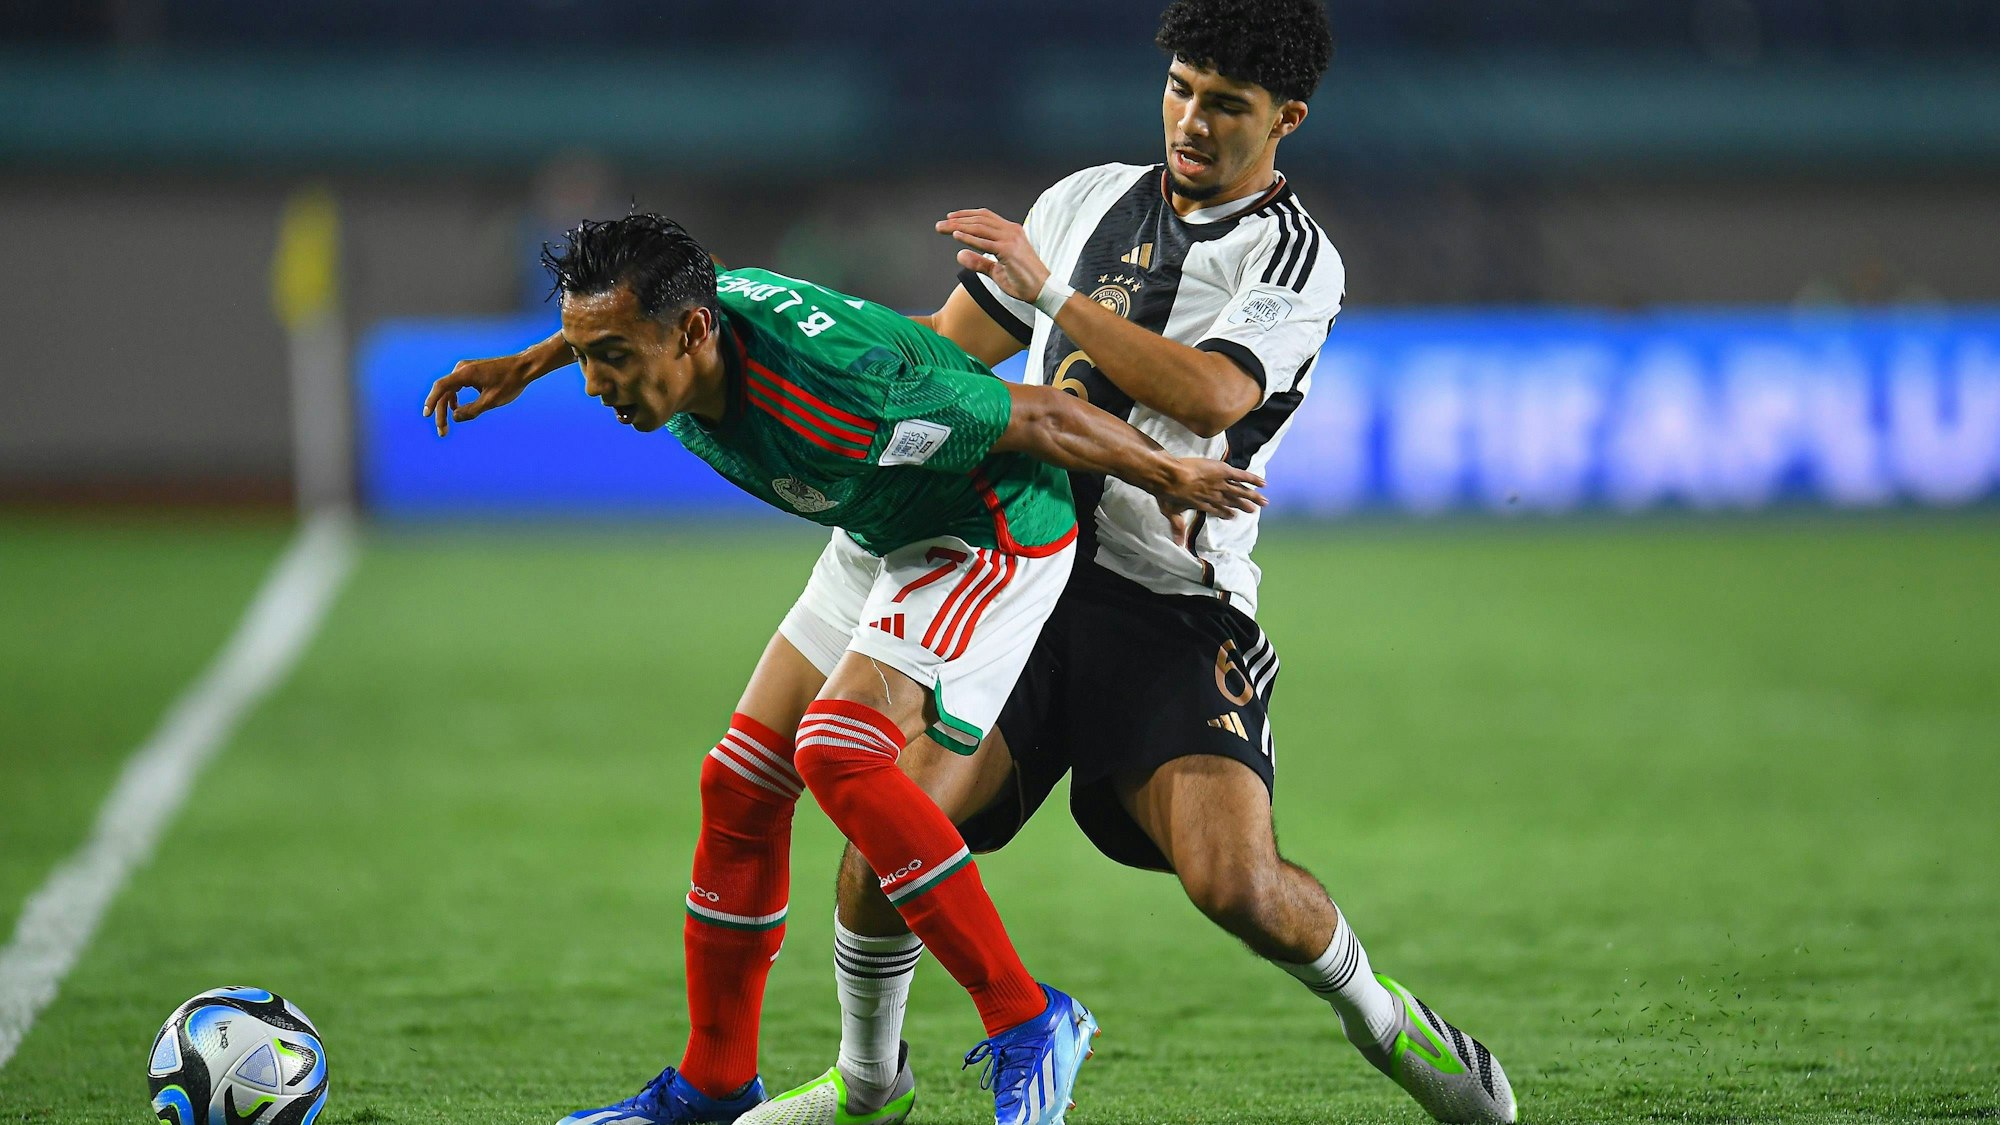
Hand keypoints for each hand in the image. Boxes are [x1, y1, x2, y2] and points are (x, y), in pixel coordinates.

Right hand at [422, 351, 542, 435]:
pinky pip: (457, 386)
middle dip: (442, 413)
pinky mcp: (472, 372)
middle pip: (444, 392)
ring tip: (447, 426)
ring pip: (450, 390)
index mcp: (465, 373)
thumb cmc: (510, 383)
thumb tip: (455, 417)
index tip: (427, 415)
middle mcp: (462, 369)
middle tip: (442, 432)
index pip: (441, 387)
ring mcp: (466, 369)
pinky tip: (457, 410)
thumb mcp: (491, 401)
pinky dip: (455, 399)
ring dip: (447, 407)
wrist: (524, 367)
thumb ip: (472, 411)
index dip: (432, 402)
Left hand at [937, 209, 1050, 304]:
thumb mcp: (996, 271)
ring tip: (943, 228)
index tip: (950, 219)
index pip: (985, 216)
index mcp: (1011, 231)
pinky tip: (956, 236)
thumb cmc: (1023, 281)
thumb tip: (959, 255)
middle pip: (979, 219)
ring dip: (958, 227)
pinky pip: (984, 242)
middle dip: (957, 221)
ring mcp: (1010, 239)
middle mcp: (1011, 231)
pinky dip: (968, 238)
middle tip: (939, 225)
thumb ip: (978, 262)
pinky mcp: (1008, 251)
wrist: (1043, 291)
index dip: (966, 215)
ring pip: (979, 227)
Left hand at [1155, 458, 1267, 541]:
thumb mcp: (1170, 512)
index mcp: (1204, 505)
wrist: (1170, 477)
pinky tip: (1262, 483)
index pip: (1217, 510)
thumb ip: (1176, 527)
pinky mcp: (1224, 472)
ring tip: (1264, 502)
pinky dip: (1252, 479)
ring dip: (1252, 496)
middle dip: (1244, 506)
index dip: (1226, 513)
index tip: (1233, 516)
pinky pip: (1241, 476)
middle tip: (1254, 510)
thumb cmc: (1167, 493)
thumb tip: (1177, 546)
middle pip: (1232, 502)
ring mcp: (1220, 484)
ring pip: (1240, 491)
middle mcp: (1215, 496)